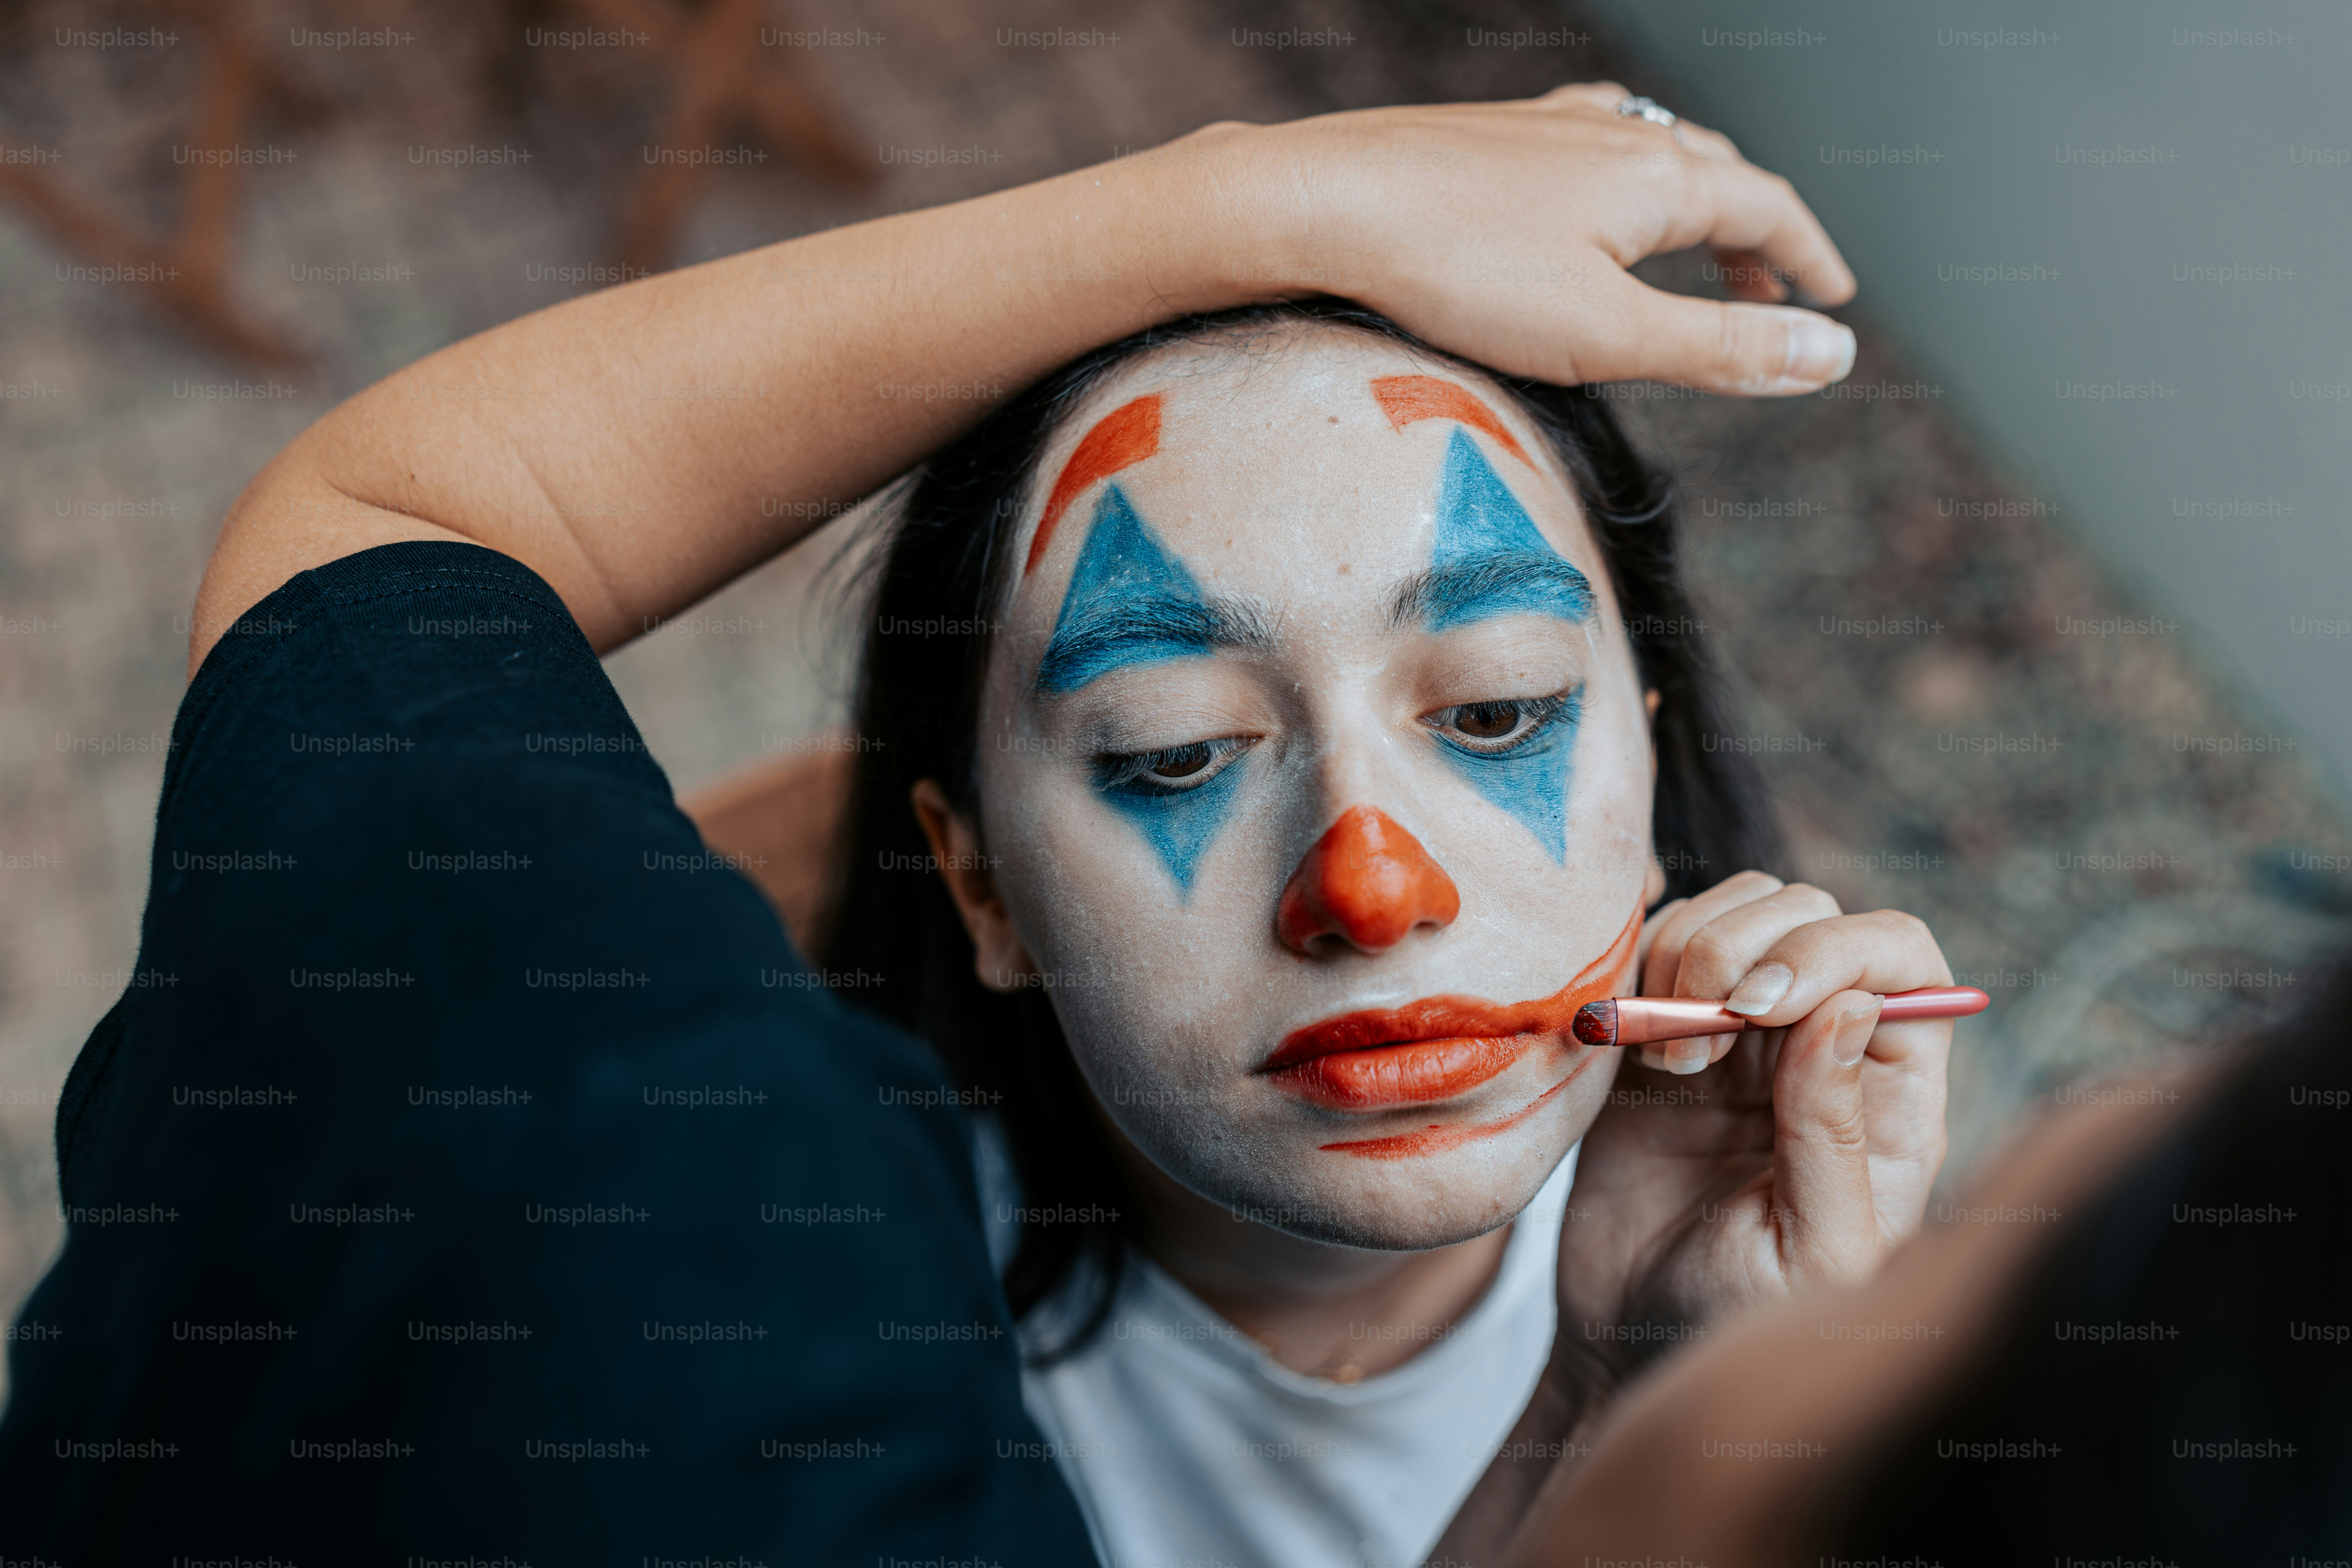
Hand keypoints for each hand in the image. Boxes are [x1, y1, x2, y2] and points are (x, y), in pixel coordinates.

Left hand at [1226, 82, 1858, 393]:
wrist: (1325, 204)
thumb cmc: (1458, 272)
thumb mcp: (1609, 335)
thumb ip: (1723, 348)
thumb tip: (1830, 353)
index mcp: (1658, 178)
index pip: (1770, 209)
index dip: (1809, 257)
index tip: (1835, 296)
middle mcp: (1612, 134)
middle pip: (1719, 174)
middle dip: (1757, 232)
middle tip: (1772, 289)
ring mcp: (1546, 127)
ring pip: (1652, 152)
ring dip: (1693, 199)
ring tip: (1700, 245)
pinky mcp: (1489, 138)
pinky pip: (1586, 144)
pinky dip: (1623, 175)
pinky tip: (1594, 191)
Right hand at [1556, 871, 1953, 1341]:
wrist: (1627, 1341)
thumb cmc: (1736, 1321)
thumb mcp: (1813, 1255)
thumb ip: (1835, 1136)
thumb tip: (1852, 1007)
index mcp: (1891, 1094)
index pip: (1899, 956)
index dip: (1831, 952)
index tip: (1757, 1010)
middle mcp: (1824, 1044)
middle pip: (1810, 913)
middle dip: (1741, 952)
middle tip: (1694, 1052)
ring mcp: (1740, 1033)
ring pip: (1734, 910)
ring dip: (1684, 960)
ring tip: (1665, 1063)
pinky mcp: (1661, 1032)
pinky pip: (1657, 945)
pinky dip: (1634, 967)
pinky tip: (1628, 1041)